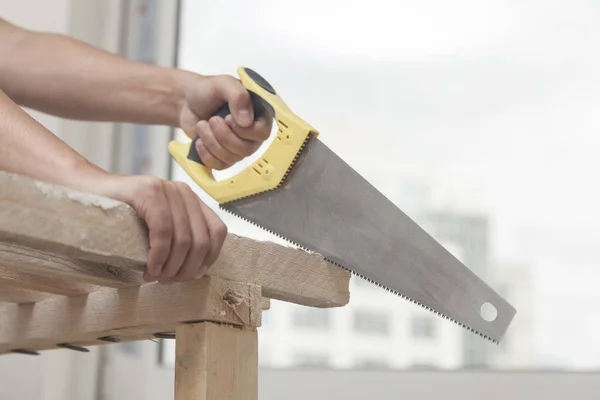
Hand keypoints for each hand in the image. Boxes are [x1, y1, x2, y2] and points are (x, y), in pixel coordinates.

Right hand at [90, 173, 227, 283]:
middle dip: (186, 269)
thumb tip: (199, 270)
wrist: (87, 191)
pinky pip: (162, 231)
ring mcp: (166, 189)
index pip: (218, 231)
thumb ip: (180, 239)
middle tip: (168, 282)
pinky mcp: (147, 191)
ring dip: (171, 267)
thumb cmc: (122, 217)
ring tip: (155, 277)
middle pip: (201, 240)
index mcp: (192, 200)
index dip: (209, 258)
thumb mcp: (159, 228)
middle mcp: (183, 192)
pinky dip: (158, 256)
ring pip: (183, 239)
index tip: (191, 275)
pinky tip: (149, 268)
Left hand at [179, 74, 272, 169]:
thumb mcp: (223, 84)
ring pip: (232, 158)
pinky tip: (200, 140)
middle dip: (224, 136)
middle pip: (247, 149)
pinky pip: (220, 166)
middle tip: (212, 120)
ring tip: (202, 125)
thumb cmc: (207, 91)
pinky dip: (206, 154)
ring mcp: (238, 147)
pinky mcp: (224, 157)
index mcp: (259, 114)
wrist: (187, 102)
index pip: (262, 132)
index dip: (244, 130)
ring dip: (212, 142)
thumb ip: (238, 97)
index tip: (227, 118)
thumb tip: (246, 121)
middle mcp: (252, 133)